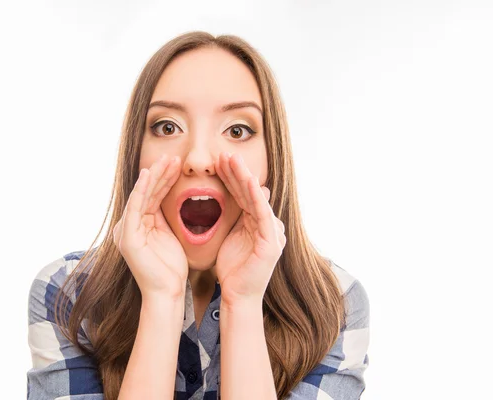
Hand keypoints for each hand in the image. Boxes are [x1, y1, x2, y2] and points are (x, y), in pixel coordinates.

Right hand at [112, 154, 187, 300]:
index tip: (177, 164)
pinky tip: (150, 174)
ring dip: (154, 176)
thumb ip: (167, 217)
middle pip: (146, 193)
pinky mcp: (127, 236)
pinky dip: (142, 189)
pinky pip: (135, 206)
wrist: (167, 292)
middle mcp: (130, 225)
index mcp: (140, 224)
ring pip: (141, 195)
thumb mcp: (171, 235)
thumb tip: (175, 197)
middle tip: (172, 156)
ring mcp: (126, 230)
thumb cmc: (172, 267)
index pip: (153, 196)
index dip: (164, 179)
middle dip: (160, 173)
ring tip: (166, 160)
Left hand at [214, 152, 285, 305]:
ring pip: (257, 199)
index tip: (219, 162)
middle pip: (250, 193)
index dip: (232, 178)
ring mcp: (273, 232)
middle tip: (225, 153)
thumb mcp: (229, 237)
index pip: (243, 195)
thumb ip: (232, 219)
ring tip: (234, 159)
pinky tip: (249, 182)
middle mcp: (268, 224)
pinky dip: (255, 197)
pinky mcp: (271, 242)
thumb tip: (230, 201)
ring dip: (245, 178)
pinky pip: (263, 214)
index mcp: (257, 223)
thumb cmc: (232, 269)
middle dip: (237, 172)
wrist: (237, 296)